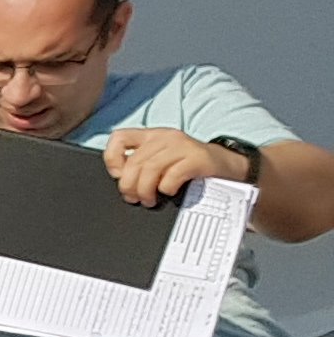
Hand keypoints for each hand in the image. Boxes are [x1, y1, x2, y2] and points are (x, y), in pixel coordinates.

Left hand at [105, 128, 242, 207]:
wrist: (226, 166)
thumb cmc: (189, 167)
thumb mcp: (161, 161)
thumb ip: (140, 166)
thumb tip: (121, 184)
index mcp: (152, 136)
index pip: (119, 137)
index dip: (112, 159)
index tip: (118, 176)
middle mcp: (165, 137)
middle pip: (134, 162)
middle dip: (128, 185)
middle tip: (134, 198)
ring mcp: (183, 146)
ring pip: (150, 169)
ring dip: (144, 190)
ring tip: (149, 200)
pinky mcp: (198, 158)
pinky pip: (172, 175)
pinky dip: (166, 187)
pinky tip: (169, 192)